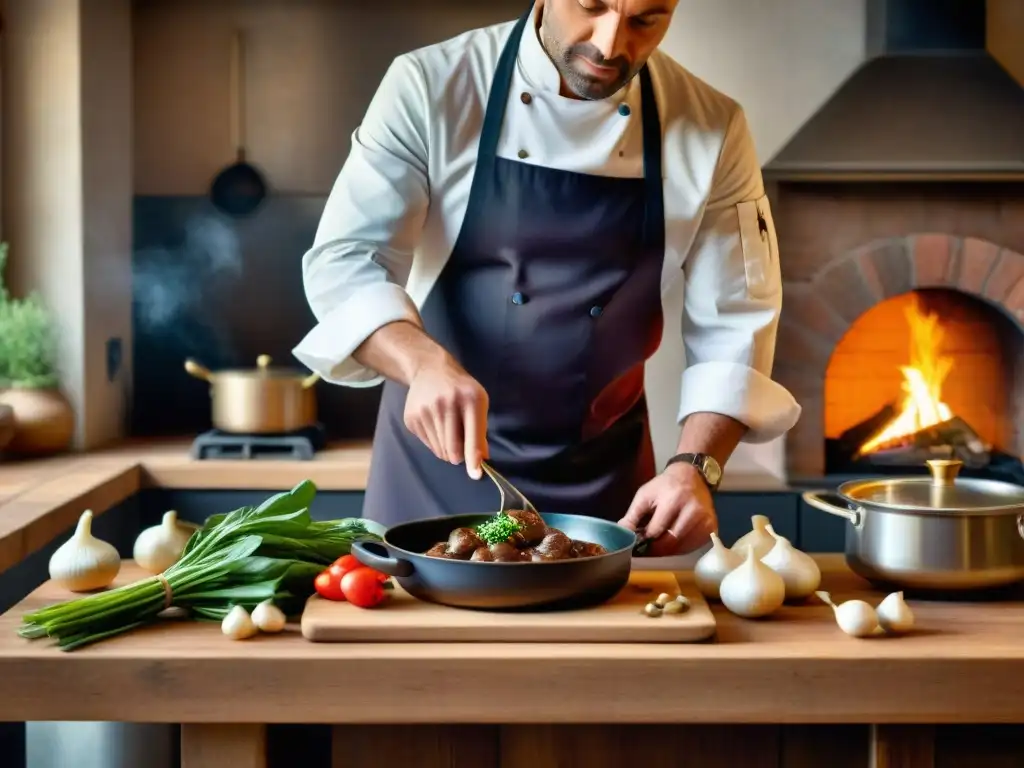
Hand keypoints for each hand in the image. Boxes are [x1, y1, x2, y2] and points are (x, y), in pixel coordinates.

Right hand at [404, 355, 488, 478]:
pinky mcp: (411, 417)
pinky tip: (436, 425)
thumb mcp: (478, 402)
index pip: (473, 436)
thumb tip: (481, 460)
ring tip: (448, 432)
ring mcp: (426, 410)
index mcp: (470, 399)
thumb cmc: (461, 389)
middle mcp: (447, 403)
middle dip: (459, 456)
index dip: (474, 458)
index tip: (475, 474)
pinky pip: (427, 444)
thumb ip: (480, 431)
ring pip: (440, 449)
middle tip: (461, 449)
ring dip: (447, 450)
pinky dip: (435, 442)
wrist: (430, 369)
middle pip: (453, 449)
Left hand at [618, 463, 717, 556]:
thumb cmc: (665, 486)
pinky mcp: (712, 527)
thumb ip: (632, 516)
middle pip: (671, 542)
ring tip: (658, 545)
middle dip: (655, 549)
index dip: (644, 540)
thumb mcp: (645, 494)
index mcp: (674, 500)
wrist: (692, 476)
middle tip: (646, 550)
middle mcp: (693, 511)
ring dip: (667, 550)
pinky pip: (693, 546)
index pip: (656, 530)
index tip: (636, 545)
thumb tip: (622, 535)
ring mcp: (705, 520)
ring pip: (682, 548)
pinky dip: (681, 548)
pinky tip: (673, 542)